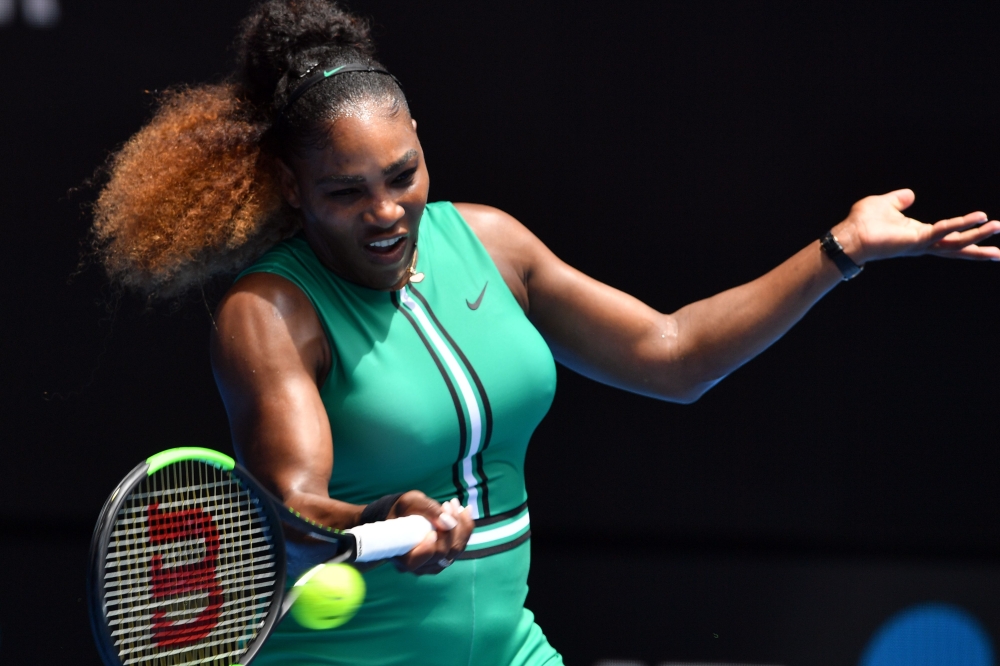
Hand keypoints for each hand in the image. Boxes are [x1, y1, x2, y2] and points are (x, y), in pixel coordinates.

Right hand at [388, 491, 473, 574]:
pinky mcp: (446, 556)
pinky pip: (461, 545)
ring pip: (455, 550)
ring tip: (455, 504)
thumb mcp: (410, 502)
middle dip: (449, 527)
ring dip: (460, 525)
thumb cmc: (403, 509)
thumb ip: (427, 510)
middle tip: (447, 504)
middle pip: (441, 553)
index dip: (427, 549)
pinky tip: (464, 511)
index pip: (416, 561)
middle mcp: (418, 566)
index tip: (432, 531)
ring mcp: (434, 563)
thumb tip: (448, 521)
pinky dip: (465, 528)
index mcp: (401, 556)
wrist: (406, 513)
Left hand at [832, 189, 999, 263]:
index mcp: (918, 234)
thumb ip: (899, 200)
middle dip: (978, 249)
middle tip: (999, 254)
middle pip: (956, 247)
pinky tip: (980, 217)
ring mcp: (921, 243)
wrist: (849, 234)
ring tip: (997, 226)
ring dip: (978, 235)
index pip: (947, 236)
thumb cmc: (862, 222)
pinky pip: (945, 230)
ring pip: (956, 242)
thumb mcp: (885, 204)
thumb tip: (910, 195)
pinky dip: (963, 224)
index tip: (981, 231)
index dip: (964, 233)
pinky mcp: (918, 239)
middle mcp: (923, 242)